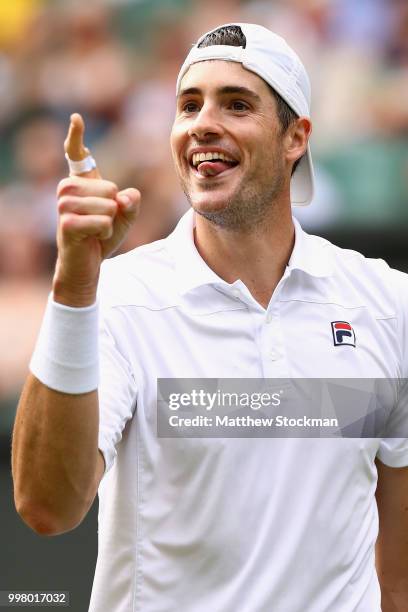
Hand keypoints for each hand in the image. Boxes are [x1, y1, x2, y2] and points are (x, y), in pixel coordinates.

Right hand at [53, 113, 139, 305]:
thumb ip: (131, 202)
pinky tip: (94, 238)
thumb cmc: (102, 236)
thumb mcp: (123, 216)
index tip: (76, 118)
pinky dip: (106, 232)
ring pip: (108, 206)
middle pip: (111, 188)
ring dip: (110, 222)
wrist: (86, 264)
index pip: (77, 154)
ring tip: (96, 230)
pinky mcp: (66, 224)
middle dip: (115, 209)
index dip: (76, 136)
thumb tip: (124, 197)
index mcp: (79, 183)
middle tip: (100, 222)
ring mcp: (64, 205)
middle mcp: (67, 189)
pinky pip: (103, 222)